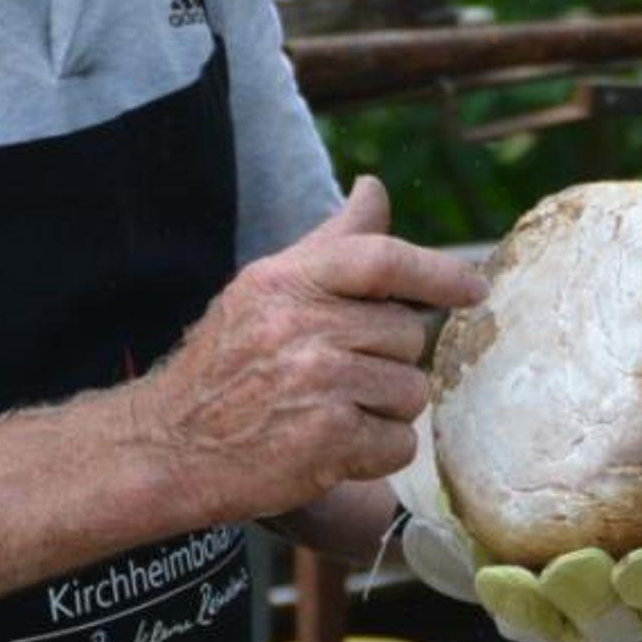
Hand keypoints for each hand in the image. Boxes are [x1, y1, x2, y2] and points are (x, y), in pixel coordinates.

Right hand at [131, 177, 487, 526]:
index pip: (382, 260)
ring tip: (331, 412)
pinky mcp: (327, 442)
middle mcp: (303, 327)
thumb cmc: (225, 363)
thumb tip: (374, 188)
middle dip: (387, 359)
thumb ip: (331, 242)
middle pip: (407, 335)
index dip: (438, 272)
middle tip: (339, 376)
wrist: (166, 447)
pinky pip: (399, 442)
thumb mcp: (267, 287)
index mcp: (289, 280)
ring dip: (384, 409)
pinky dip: (377, 452)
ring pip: (410, 391)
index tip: (475, 288)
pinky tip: (334, 448)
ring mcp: (316, 385)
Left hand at [390, 410, 641, 641]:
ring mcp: (595, 611)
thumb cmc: (624, 448)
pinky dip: (514, 603)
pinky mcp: (539, 615)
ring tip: (564, 569)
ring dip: (582, 600)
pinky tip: (494, 576)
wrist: (542, 480)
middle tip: (637, 562)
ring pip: (593, 621)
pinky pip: (527, 620)